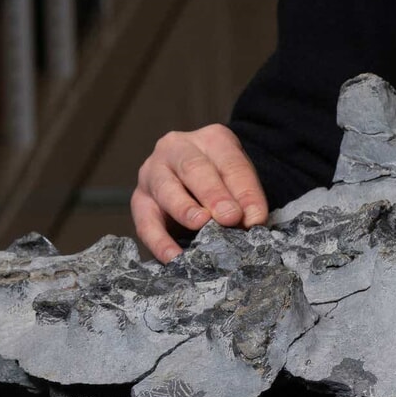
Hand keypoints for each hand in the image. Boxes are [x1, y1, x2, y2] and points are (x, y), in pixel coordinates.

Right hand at [131, 125, 270, 262]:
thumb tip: (252, 222)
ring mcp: (153, 172)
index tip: (256, 218)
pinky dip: (159, 241)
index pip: (231, 163)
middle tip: (230, 217)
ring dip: (184, 208)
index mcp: (211, 139)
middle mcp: (177, 148)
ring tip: (200, 224)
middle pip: (195, 167)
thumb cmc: (221, 181)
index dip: (245, 191)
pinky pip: (146, 222)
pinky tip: (173, 257)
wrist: (195, 182)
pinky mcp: (139, 199)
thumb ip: (244, 198)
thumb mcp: (237, 181)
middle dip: (214, 194)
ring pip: (166, 188)